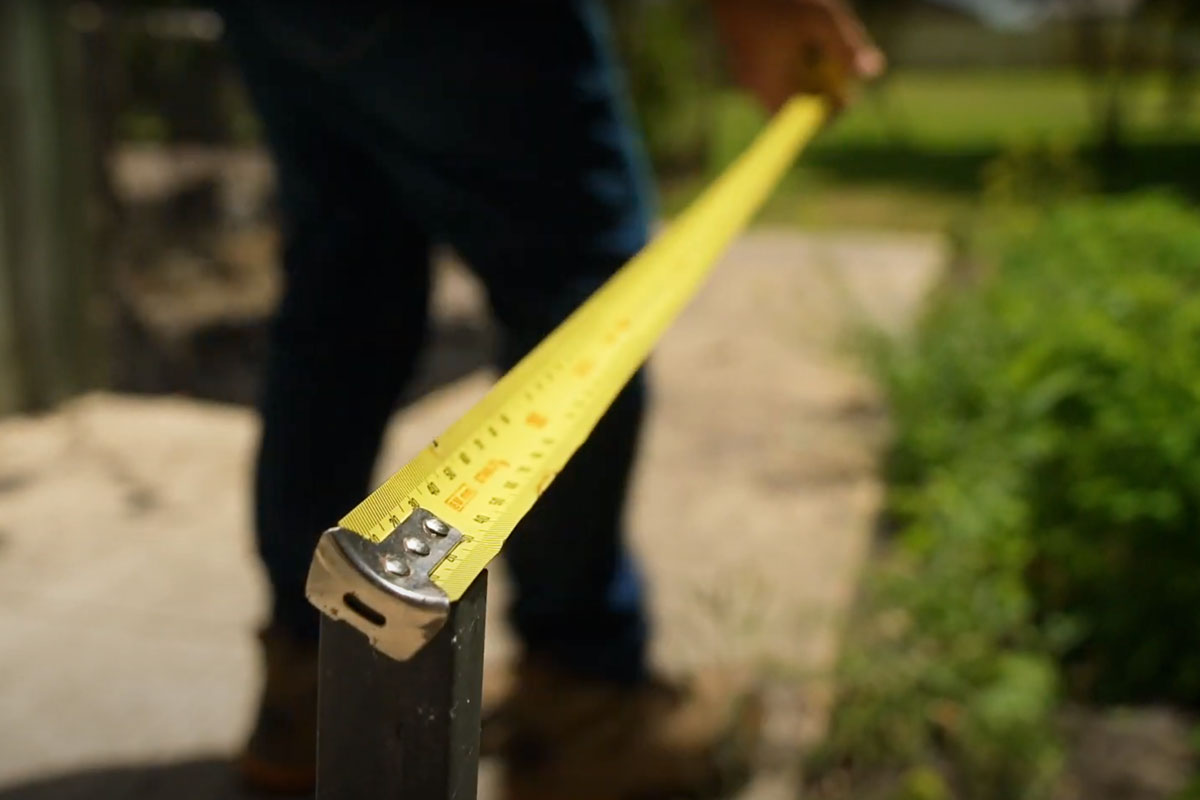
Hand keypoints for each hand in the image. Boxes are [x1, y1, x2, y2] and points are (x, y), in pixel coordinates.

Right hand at [711, 0, 884, 111]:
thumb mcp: (821, 17)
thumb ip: (846, 47)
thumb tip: (873, 72)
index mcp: (771, 84)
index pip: (805, 121)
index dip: (830, 111)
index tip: (847, 91)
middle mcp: (754, 86)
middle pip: (796, 107)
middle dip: (820, 89)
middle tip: (835, 60)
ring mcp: (745, 74)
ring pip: (785, 88)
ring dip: (807, 73)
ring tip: (814, 39)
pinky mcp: (741, 60)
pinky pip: (772, 74)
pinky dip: (790, 61)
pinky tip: (794, 33)